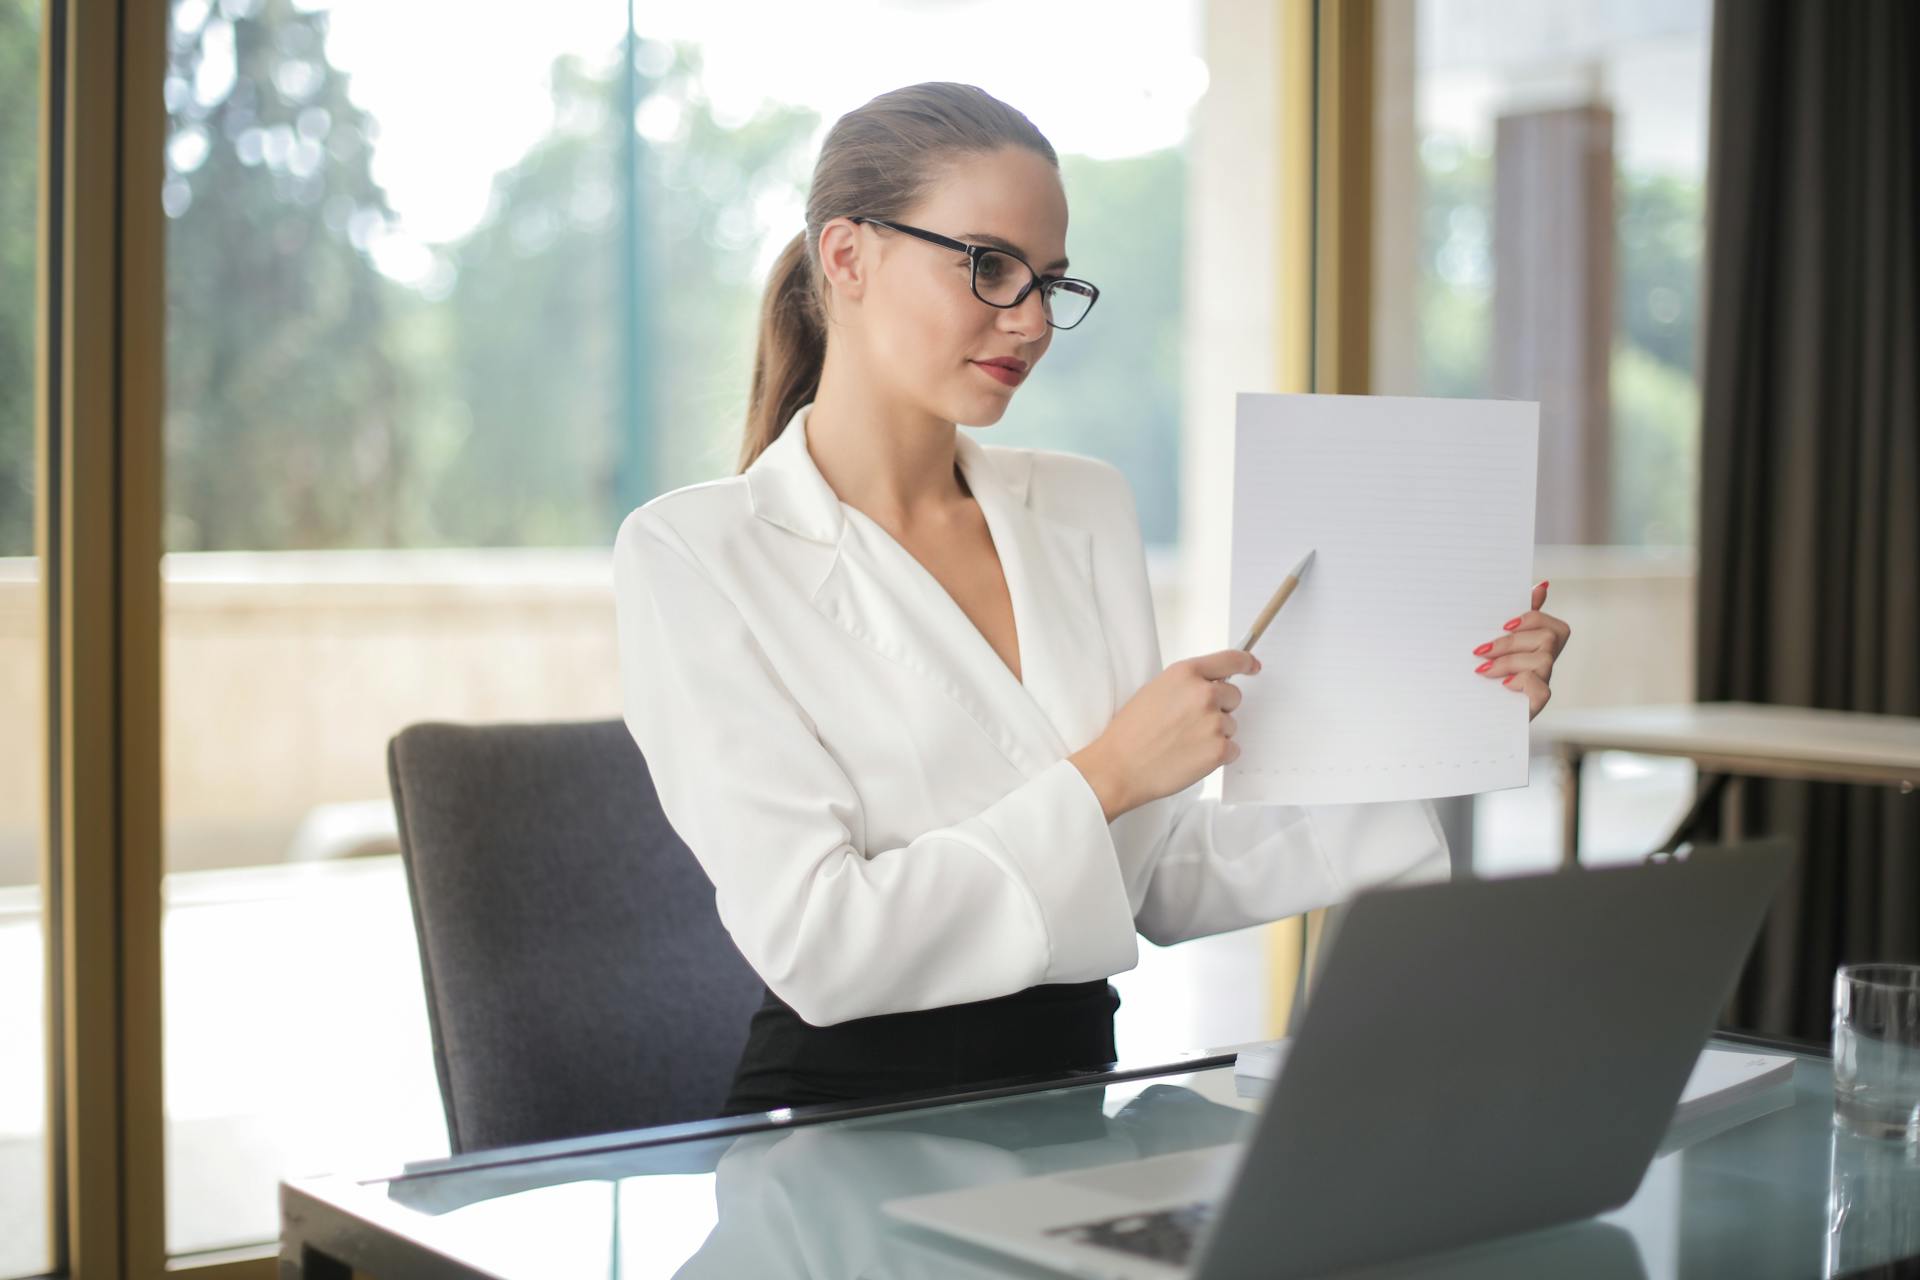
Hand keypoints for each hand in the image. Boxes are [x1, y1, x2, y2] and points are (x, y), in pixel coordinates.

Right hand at [1070, 648, 1260, 821]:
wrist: (1119, 767)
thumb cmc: (1130, 731)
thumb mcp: (1155, 690)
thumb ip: (1187, 684)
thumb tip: (1212, 687)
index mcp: (1186, 673)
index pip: (1230, 660)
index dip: (1246, 663)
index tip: (1252, 667)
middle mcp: (1204, 693)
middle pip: (1234, 697)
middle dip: (1220, 708)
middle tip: (1191, 724)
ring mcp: (1214, 722)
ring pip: (1231, 726)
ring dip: (1215, 735)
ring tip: (1183, 744)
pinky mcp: (1219, 750)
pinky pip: (1232, 749)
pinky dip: (1216, 756)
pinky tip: (1191, 758)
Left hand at [1472, 581, 1570, 719]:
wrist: (1469, 716)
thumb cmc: (1484, 676)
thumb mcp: (1495, 644)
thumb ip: (1514, 619)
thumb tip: (1541, 585)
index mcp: (1538, 648)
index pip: (1554, 626)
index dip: (1533, 618)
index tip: (1503, 624)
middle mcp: (1544, 665)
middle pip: (1549, 637)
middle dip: (1512, 641)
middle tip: (1481, 650)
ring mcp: (1542, 684)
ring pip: (1544, 659)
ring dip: (1509, 661)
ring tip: (1483, 670)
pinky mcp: (1535, 704)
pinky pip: (1542, 690)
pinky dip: (1522, 682)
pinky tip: (1503, 684)